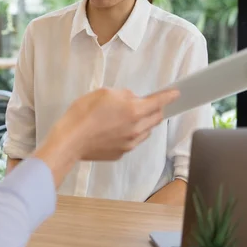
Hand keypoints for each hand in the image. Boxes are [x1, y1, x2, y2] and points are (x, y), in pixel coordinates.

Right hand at [55, 88, 179, 160]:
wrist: (70, 140)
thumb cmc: (84, 113)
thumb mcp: (103, 93)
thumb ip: (124, 94)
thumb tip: (133, 99)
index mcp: (134, 110)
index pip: (158, 102)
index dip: (169, 96)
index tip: (176, 94)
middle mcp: (136, 128)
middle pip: (156, 118)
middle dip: (156, 109)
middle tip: (149, 104)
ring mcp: (130, 143)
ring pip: (146, 131)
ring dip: (144, 122)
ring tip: (128, 117)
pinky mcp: (121, 153)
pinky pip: (133, 141)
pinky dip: (131, 133)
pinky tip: (115, 130)